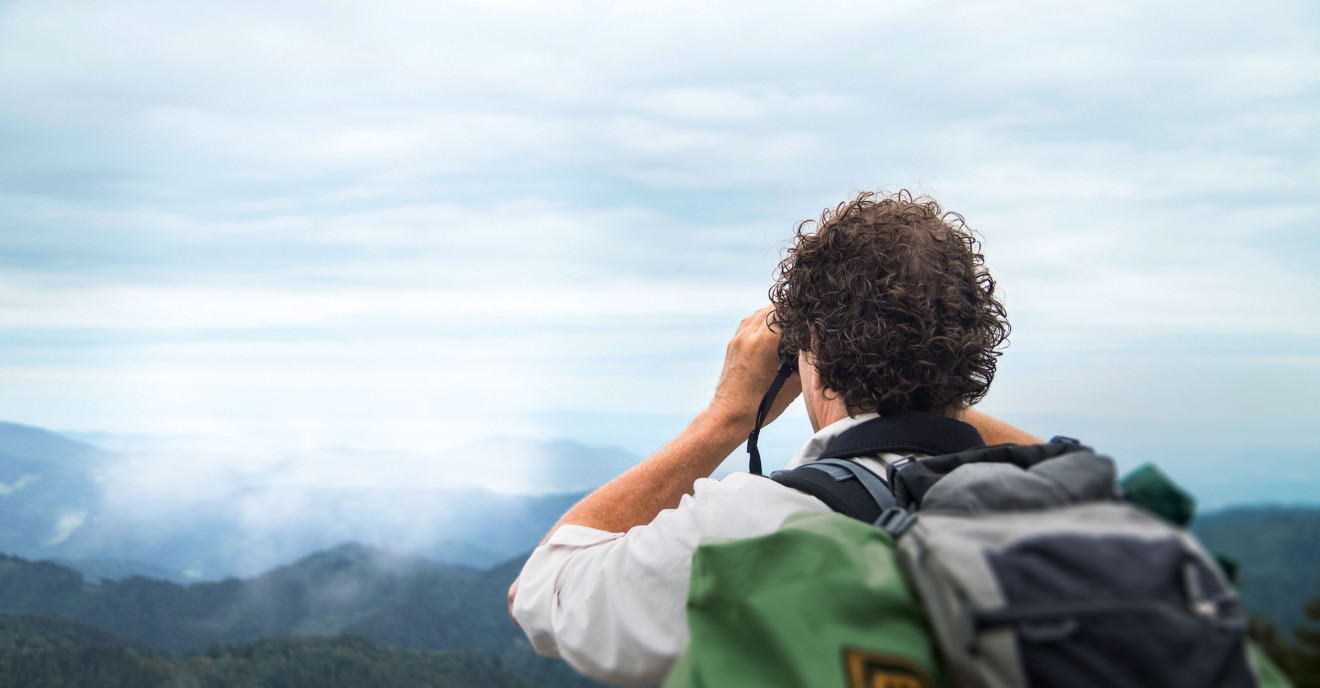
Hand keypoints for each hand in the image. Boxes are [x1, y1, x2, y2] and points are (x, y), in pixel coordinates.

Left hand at [707, 305, 801, 432]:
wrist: (729, 416)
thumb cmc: (761, 405)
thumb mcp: (793, 384)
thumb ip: (805, 361)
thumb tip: (815, 345)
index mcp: (764, 341)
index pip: (787, 311)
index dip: (802, 314)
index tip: (812, 319)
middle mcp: (749, 335)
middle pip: (773, 309)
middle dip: (790, 313)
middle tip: (803, 322)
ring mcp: (738, 338)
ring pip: (760, 314)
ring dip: (775, 316)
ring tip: (790, 327)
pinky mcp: (733, 345)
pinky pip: (749, 324)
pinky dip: (762, 324)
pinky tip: (772, 336)